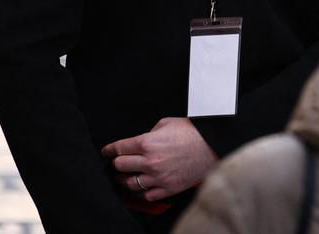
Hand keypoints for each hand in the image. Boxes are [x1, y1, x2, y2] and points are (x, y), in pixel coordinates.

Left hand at [101, 117, 217, 201]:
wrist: (211, 146)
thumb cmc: (192, 133)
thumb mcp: (165, 123)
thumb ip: (149, 133)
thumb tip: (142, 140)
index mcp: (147, 143)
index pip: (119, 148)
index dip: (109, 150)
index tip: (106, 152)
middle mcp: (150, 162)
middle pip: (121, 166)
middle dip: (117, 163)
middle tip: (117, 162)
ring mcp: (158, 177)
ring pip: (131, 184)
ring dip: (125, 180)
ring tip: (124, 177)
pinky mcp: (168, 189)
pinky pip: (147, 195)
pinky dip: (140, 192)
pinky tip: (140, 187)